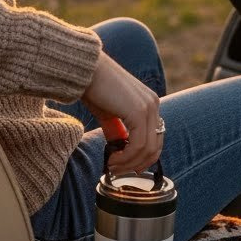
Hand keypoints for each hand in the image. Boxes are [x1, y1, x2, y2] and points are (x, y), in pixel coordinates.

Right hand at [80, 50, 161, 172]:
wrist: (84, 70)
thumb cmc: (93, 88)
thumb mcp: (109, 114)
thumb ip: (118, 132)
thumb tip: (119, 152)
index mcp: (149, 103)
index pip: (155, 138)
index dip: (143, 158)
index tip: (126, 167)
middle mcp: (153, 104)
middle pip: (155, 146)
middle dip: (137, 164)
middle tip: (119, 170)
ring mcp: (148, 107)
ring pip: (147, 148)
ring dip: (129, 163)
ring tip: (112, 166)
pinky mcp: (138, 111)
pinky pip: (138, 144)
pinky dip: (126, 157)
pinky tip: (112, 159)